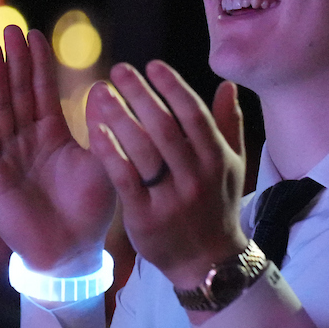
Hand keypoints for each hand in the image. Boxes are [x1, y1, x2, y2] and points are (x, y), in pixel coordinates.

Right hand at [0, 26, 116, 273]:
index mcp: (53, 136)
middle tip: (9, 27)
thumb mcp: (105, 162)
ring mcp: (8, 157)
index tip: (37, 34)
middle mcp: (27, 142)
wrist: (73, 251)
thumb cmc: (91, 210)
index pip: (43, 92)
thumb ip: (105, 129)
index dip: (39, 65)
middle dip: (14, 62)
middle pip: (17, 94)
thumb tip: (109, 91)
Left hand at [85, 60, 246, 287]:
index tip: (152, 65)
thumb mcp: (232, 166)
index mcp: (217, 159)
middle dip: (141, 95)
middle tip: (118, 70)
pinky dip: (111, 154)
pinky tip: (95, 131)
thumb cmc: (217, 207)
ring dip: (121, 118)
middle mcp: (196, 176)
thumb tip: (227, 85)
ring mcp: (172, 198)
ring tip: (101, 93)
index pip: (194, 115)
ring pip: (144, 151)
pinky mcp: (147, 218)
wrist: (208, 262)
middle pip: (166, 128)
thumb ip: (229, 124)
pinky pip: (126, 181)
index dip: (173, 87)